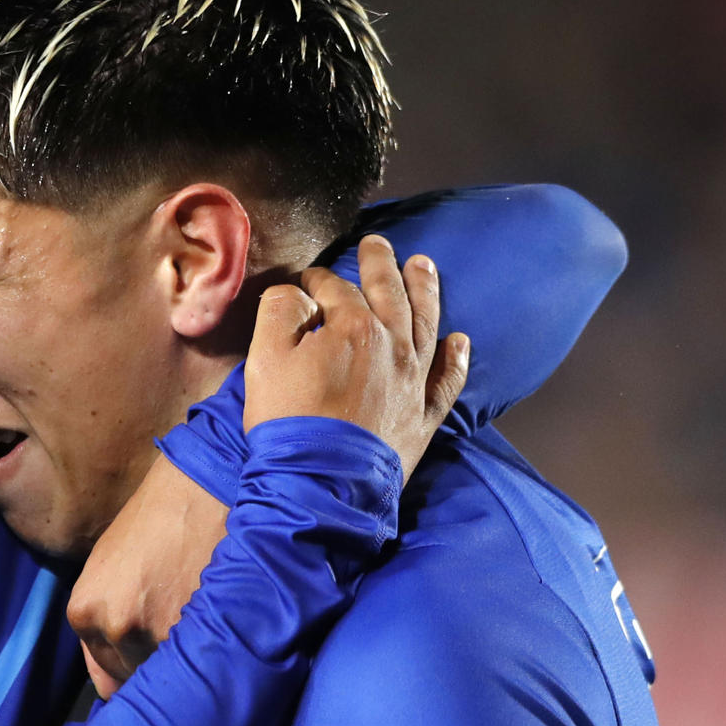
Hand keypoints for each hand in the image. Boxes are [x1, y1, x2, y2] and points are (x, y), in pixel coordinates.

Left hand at [68, 455, 226, 697]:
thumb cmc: (160, 514)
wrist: (206, 478)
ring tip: (205, 630)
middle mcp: (113, 628)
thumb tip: (120, 674)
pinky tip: (221, 626)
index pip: (105, 676)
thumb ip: (109, 616)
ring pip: (173, 675)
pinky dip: (214, 653)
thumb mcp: (111, 565)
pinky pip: (204, 664)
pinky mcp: (200, 630)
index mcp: (84, 612)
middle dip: (158, 665)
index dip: (134, 668)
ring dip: (188, 661)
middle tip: (183, 640)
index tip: (156, 656)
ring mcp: (156, 633)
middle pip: (137, 680)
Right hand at [242, 235, 468, 479]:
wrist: (320, 483)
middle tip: (378, 243)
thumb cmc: (287, 421)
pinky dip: (455, 359)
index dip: (317, 281)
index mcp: (352, 327)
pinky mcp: (422, 417)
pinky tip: (461, 341)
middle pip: (388, 294)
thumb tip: (299, 295)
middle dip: (381, 265)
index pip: (335, 289)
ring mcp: (412, 382)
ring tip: (424, 267)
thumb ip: (280, 312)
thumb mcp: (265, 358)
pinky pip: (446, 381)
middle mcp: (391, 346)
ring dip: (425, 292)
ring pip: (425, 324)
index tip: (306, 281)